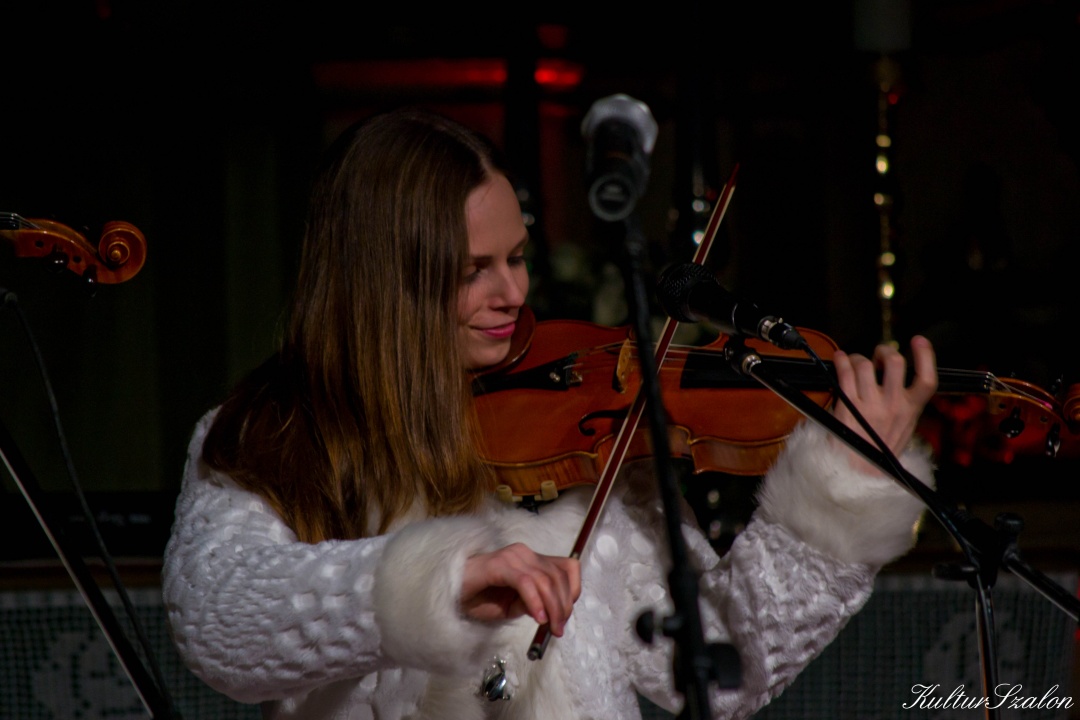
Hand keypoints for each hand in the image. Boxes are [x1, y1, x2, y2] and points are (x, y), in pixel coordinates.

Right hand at [460, 543, 580, 635]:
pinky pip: (526, 582)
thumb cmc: (480, 599)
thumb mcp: (513, 607)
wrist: (450, 595)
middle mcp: (525, 553)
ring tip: (550, 627)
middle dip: (563, 605)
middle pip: (558, 576)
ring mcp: (512, 556)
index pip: (567, 567)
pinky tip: (537, 617)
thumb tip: (552, 610)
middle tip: (559, 629)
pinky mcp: (499, 564)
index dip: (573, 590)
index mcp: (532, 560)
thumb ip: (533, 604)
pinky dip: (535, 601)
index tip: (566, 614)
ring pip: (545, 579)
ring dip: (552, 606)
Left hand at [830, 335, 937, 473]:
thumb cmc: (880, 449)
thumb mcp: (905, 427)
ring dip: (857, 357)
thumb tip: (897, 374)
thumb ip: (905, 403)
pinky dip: (840, 361)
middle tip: (878, 355)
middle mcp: (893, 406)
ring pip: (865, 364)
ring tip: (854, 362)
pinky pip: (844, 374)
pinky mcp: (847, 407)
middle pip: (895, 362)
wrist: (859, 473)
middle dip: (884, 350)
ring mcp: (870, 406)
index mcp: (912, 410)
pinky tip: (839, 359)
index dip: (926, 355)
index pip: (927, 379)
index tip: (919, 340)